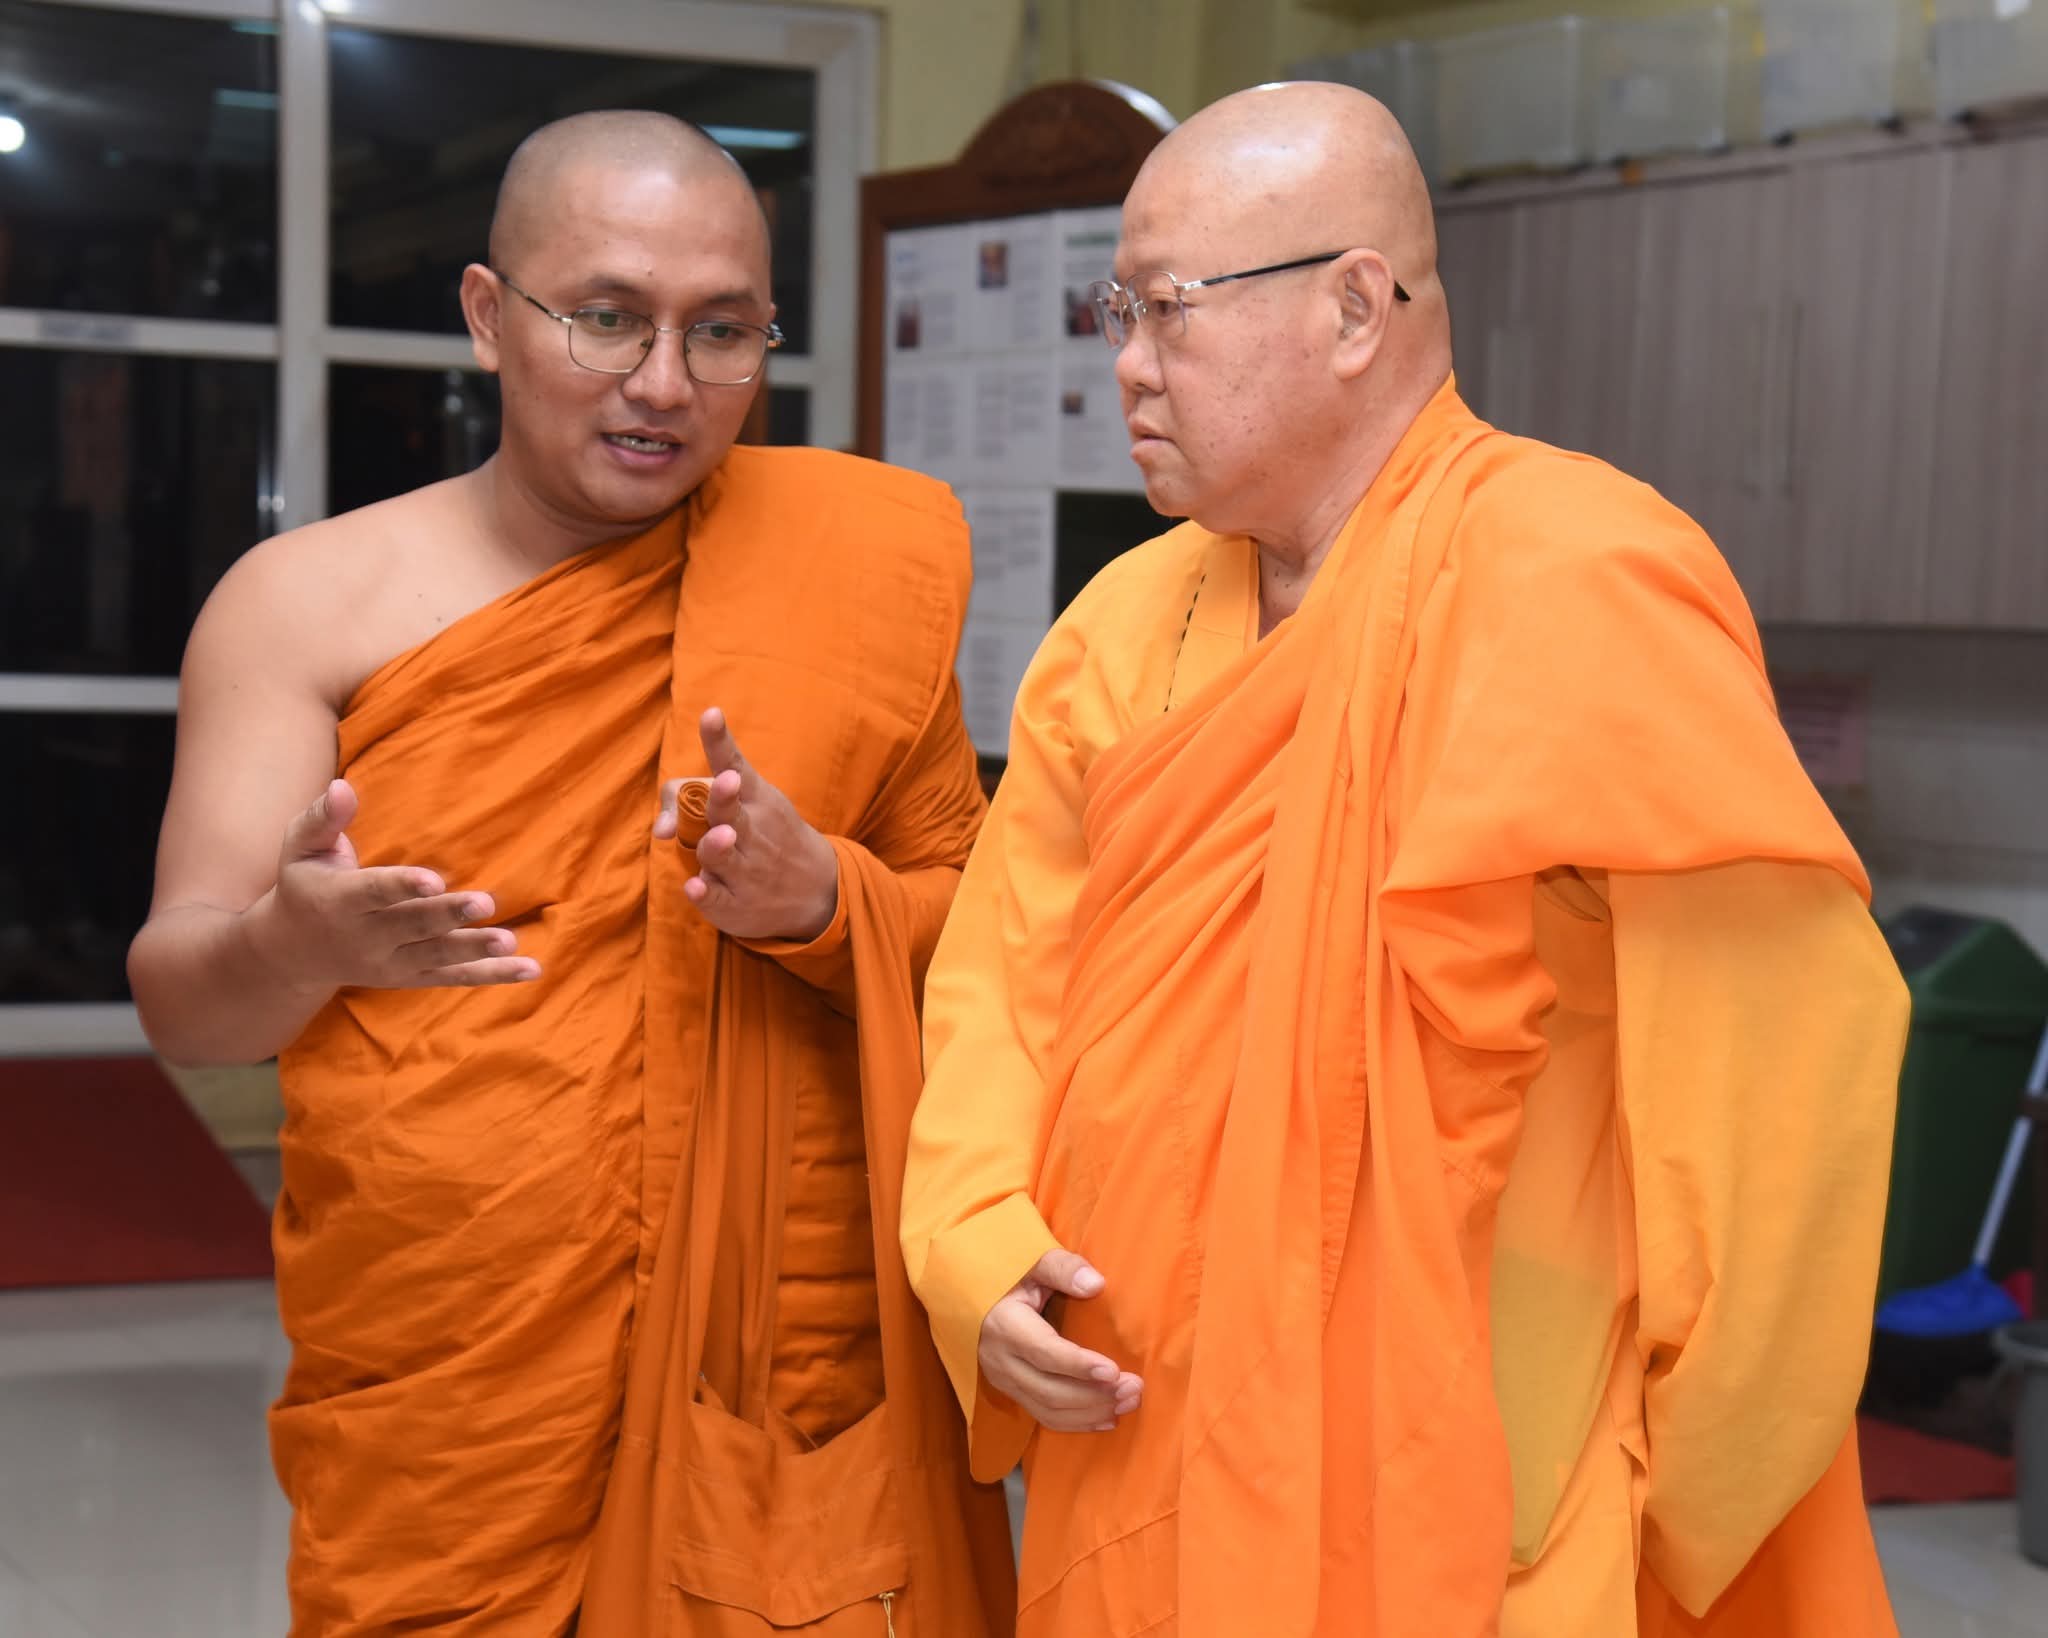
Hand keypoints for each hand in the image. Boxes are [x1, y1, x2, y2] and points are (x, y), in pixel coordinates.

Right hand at [248, 779, 538, 991]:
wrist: (291, 954)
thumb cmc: (304, 886)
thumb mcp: (300, 849)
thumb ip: (323, 819)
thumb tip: (343, 786)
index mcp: (339, 901)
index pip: (375, 892)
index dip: (403, 886)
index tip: (434, 880)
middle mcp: (366, 938)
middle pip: (413, 926)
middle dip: (448, 916)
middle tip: (486, 904)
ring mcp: (390, 963)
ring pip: (436, 958)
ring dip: (475, 950)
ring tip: (511, 943)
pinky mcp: (411, 978)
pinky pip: (454, 978)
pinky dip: (492, 975)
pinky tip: (530, 969)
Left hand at [655, 707, 837, 941]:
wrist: (817, 889)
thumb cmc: (767, 837)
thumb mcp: (751, 807)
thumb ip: (693, 801)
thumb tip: (663, 828)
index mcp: (756, 799)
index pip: (734, 764)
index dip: (718, 741)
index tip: (710, 714)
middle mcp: (752, 831)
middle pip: (731, 811)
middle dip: (725, 797)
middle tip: (728, 782)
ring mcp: (746, 869)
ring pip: (723, 855)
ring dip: (718, 845)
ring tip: (721, 836)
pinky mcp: (735, 904)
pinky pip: (717, 898)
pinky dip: (705, 892)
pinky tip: (695, 886)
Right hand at [978, 1248, 1142, 1433]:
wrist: (975, 1296)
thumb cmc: (1010, 1276)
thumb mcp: (1031, 1262)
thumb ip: (1062, 1268)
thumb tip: (1096, 1284)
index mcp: (1005, 1325)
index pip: (1044, 1352)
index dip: (1079, 1365)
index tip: (1114, 1371)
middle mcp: (1001, 1360)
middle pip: (1050, 1390)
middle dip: (1095, 1395)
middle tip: (1134, 1388)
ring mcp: (1004, 1380)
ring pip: (1048, 1409)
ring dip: (1092, 1412)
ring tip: (1128, 1402)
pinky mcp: (1012, 1391)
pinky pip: (1044, 1416)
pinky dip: (1077, 1423)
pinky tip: (1107, 1419)